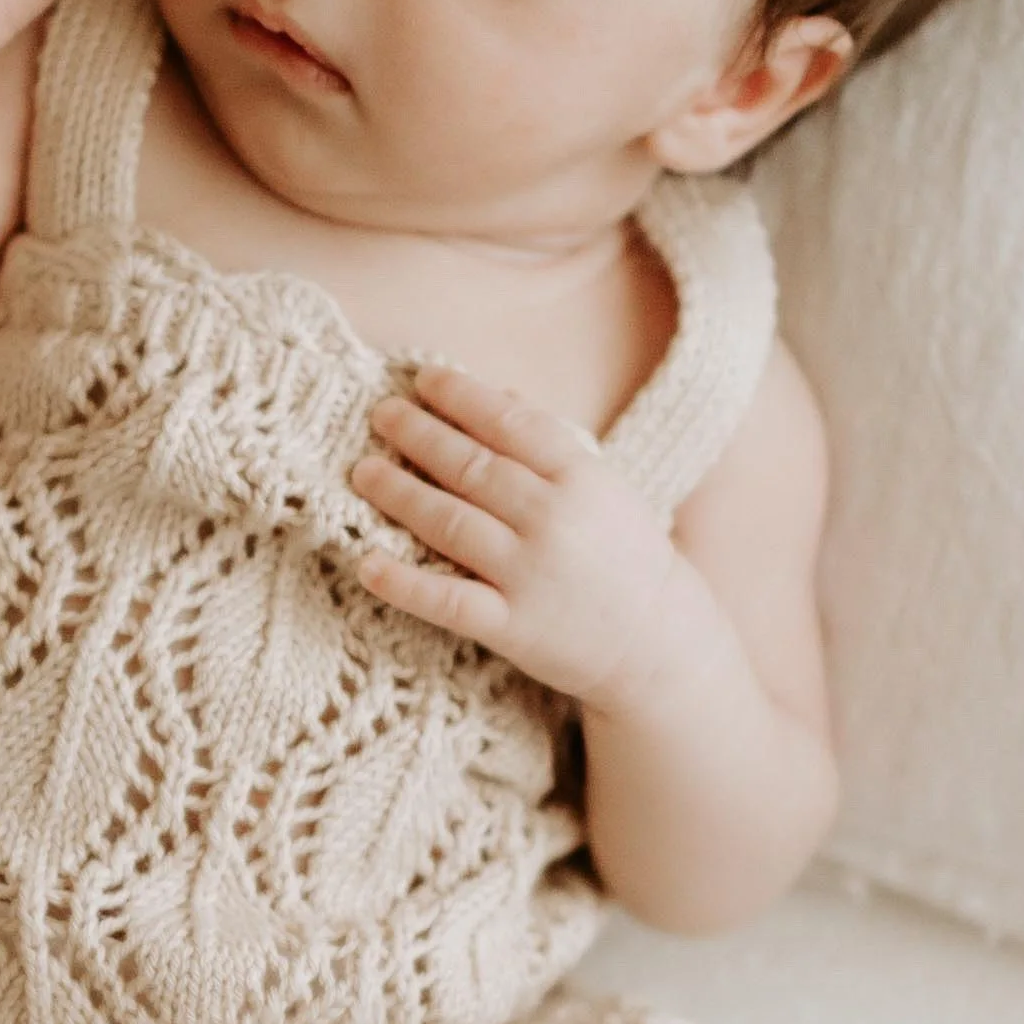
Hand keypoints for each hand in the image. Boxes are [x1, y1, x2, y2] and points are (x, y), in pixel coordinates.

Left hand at [349, 365, 688, 709]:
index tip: (422, 380)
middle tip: (380, 415)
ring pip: (449, 523)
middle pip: (470, 467)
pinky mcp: (511, 626)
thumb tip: (498, 394)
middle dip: (418, 435)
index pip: (509, 423)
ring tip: (363, 471)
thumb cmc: (628, 557)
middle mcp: (552, 519)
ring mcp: (529, 574)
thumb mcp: (606, 488)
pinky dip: (403, 583)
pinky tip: (366, 563)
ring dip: (399, 493)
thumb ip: (553, 442)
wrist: (660, 643)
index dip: (461, 398)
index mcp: (581, 477)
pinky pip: (447, 600)